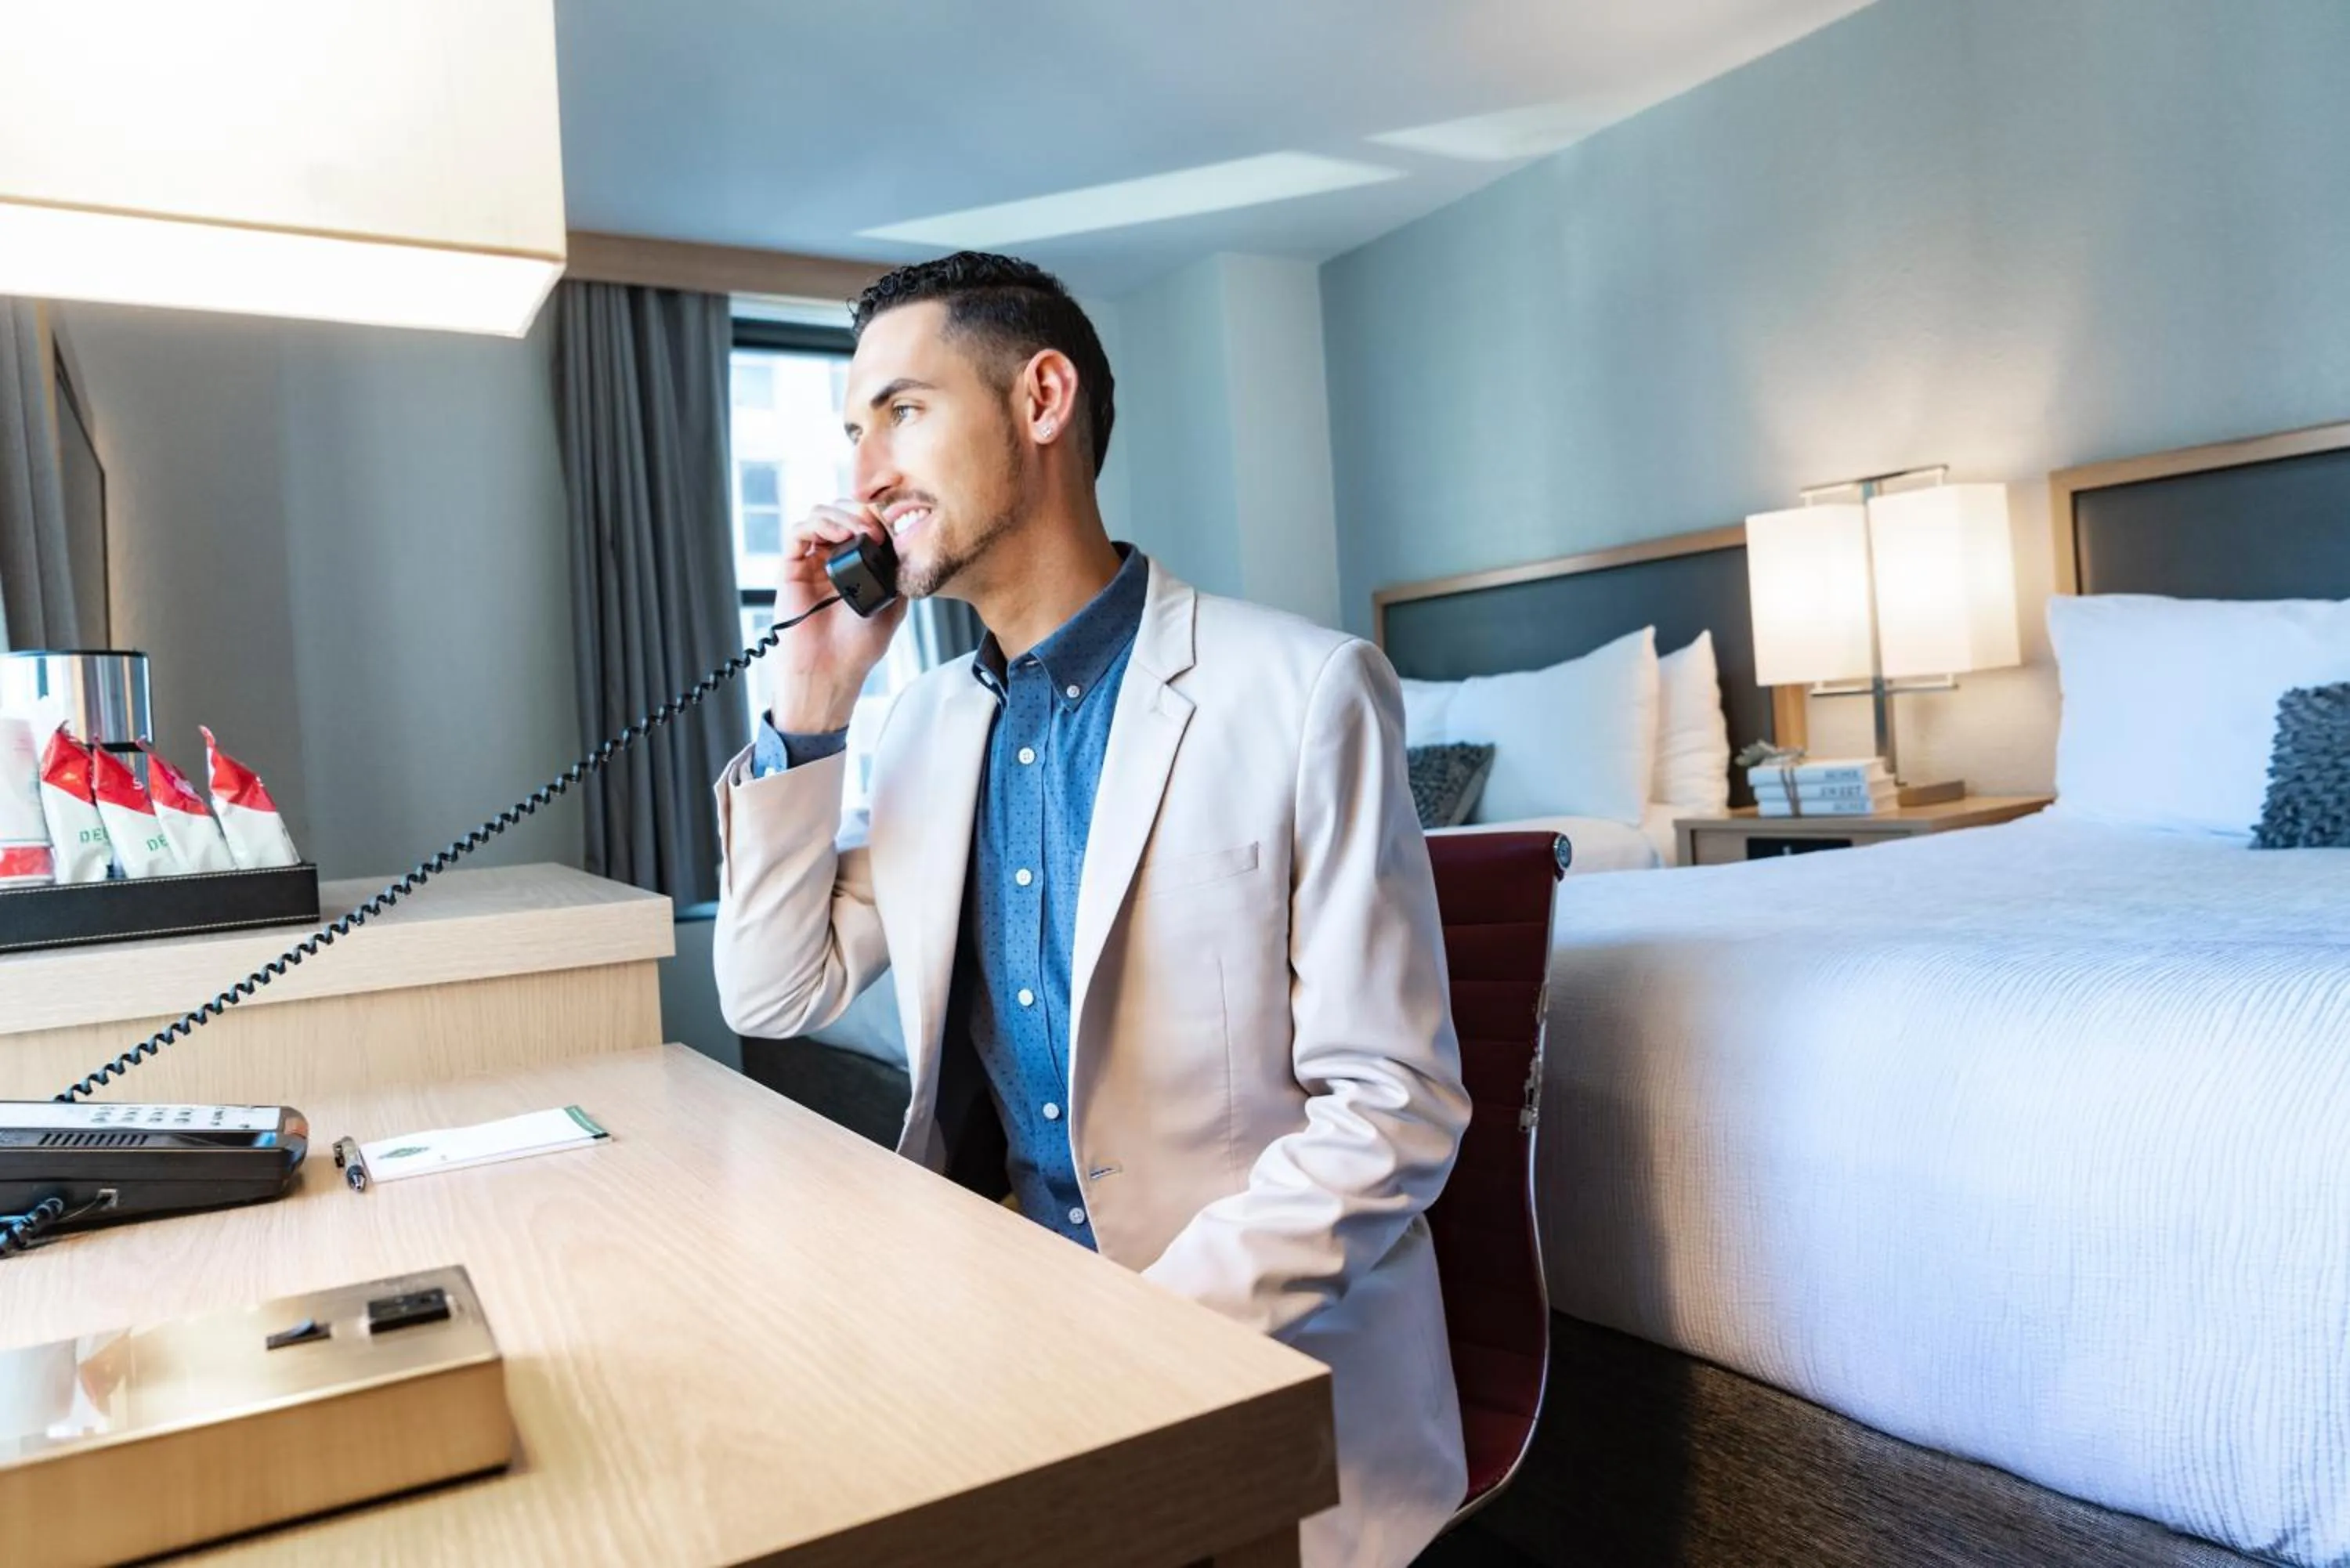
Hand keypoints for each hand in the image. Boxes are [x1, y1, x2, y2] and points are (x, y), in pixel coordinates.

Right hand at [766, 503, 906, 731]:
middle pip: (840, 513)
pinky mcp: (790, 569)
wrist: (830, 671)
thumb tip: (903, 542)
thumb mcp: (893, 606)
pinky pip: (797, 533)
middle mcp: (831, 559)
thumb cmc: (858, 647)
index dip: (876, 517)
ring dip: (841, 515)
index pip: (862, 524)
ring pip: (819, 516)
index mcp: (855, 566)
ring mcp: (810, 562)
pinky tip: (839, 535)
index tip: (893, 526)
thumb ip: (896, 573)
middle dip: (859, 511)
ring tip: (860, 531)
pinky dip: (818, 525)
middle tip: (876, 526)